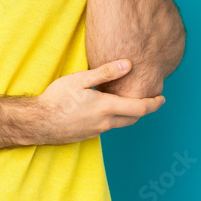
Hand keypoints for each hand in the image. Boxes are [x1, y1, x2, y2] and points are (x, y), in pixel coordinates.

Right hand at [32, 59, 164, 144]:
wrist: (38, 122)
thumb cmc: (57, 98)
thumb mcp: (80, 80)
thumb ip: (106, 73)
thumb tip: (128, 64)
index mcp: (106, 108)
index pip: (139, 108)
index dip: (154, 104)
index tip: (162, 98)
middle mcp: (105, 123)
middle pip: (133, 118)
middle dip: (144, 110)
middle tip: (150, 100)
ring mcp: (96, 132)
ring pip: (120, 124)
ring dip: (129, 114)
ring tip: (129, 102)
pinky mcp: (87, 135)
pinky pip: (107, 127)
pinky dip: (114, 118)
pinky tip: (105, 109)